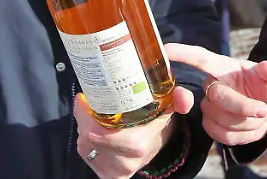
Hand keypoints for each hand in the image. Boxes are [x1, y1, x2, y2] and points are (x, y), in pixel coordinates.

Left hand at [74, 87, 195, 178]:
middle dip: (83, 117)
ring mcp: (113, 170)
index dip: (84, 115)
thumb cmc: (157, 124)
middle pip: (88, 136)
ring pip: (84, 144)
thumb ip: (178, 99)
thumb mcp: (167, 108)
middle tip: (87, 101)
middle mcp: (124, 162)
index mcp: (136, 145)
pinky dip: (85, 140)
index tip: (84, 97)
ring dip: (83, 128)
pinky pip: (85, 153)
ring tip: (91, 114)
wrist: (156, 146)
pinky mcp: (105, 175)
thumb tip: (182, 95)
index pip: (97, 133)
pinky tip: (93, 131)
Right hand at [164, 43, 266, 145]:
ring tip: (258, 116)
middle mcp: (212, 85)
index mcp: (224, 68)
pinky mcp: (209, 125)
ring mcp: (209, 107)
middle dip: (242, 106)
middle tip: (263, 110)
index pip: (201, 58)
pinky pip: (222, 135)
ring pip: (221, 119)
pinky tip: (249, 126)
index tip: (166, 50)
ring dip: (247, 122)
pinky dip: (242, 135)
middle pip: (217, 96)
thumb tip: (266, 67)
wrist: (266, 112)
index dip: (183, 53)